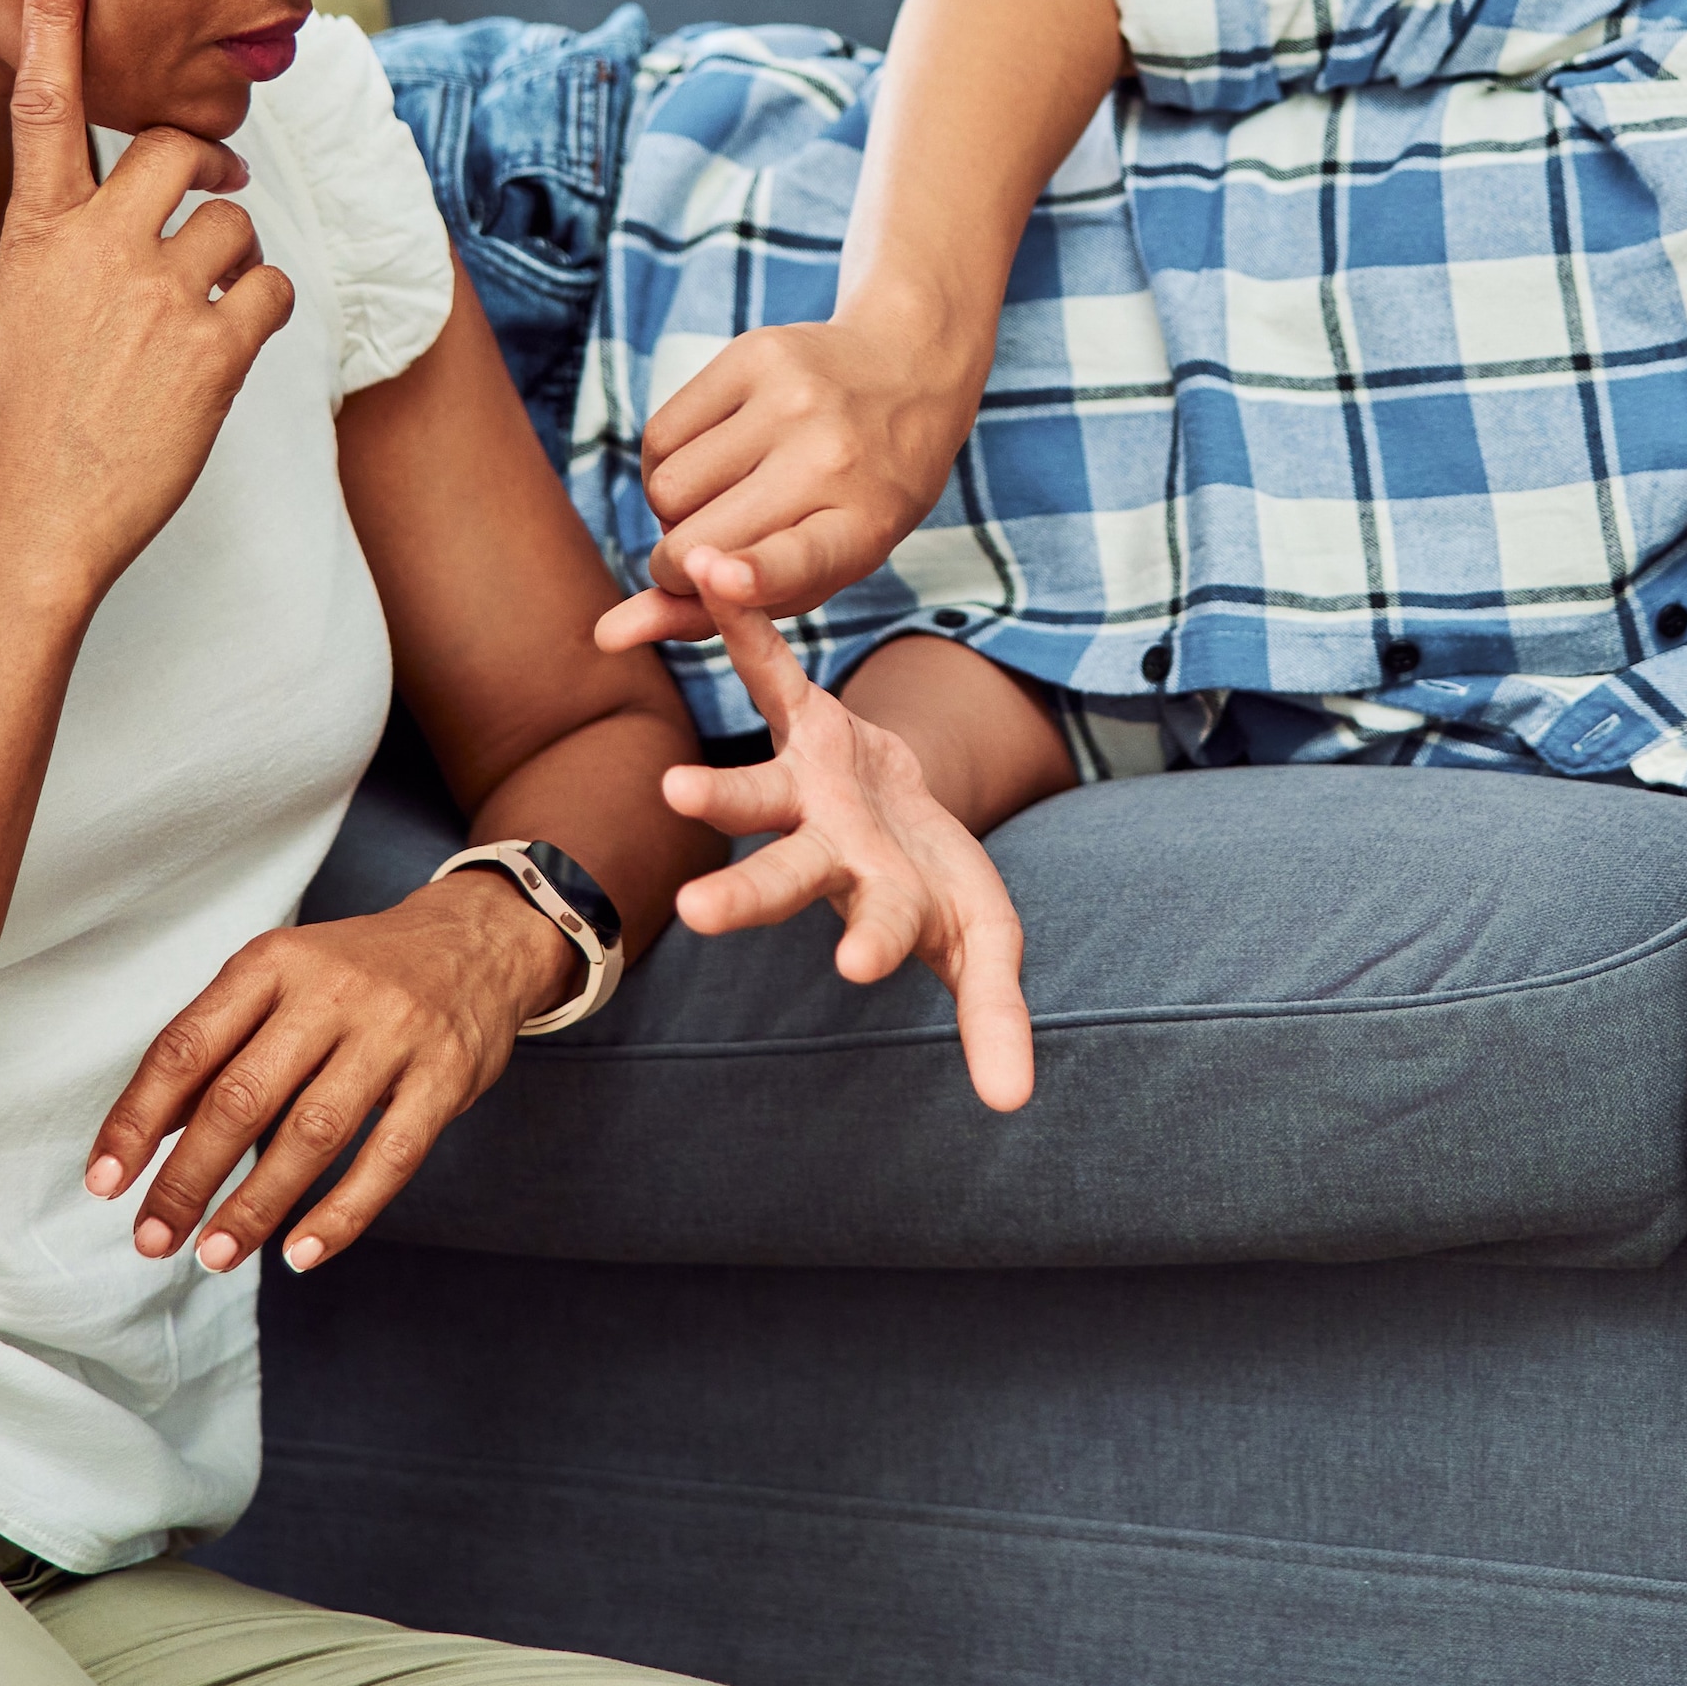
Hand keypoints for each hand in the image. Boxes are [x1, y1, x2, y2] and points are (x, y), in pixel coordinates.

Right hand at [0, 0, 288, 603]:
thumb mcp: (14, 316)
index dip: (55, 27)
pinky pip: (270, 289)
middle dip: (203, 172)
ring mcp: (156, 297)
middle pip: (179, 149)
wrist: (31, 524)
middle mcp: (95, 252)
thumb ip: (62, 253)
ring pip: (235, 223)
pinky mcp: (212, 350)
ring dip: (232, 263)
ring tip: (196, 322)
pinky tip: (224, 351)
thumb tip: (112, 226)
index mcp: (37, 239)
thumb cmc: (17, 427)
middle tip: (207, 204)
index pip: (45, 112)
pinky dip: (260, 313)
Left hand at [82, 877, 564, 1274]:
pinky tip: (301, 1252)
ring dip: (255, 1206)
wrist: (478, 940)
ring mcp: (394, 1032)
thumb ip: (218, 1046)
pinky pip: (389, 1158)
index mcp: (274, 962)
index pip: (187, 1046)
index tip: (105, 1183)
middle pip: (242, 1097)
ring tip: (215, 1255)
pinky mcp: (446, 1075)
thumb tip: (148, 1135)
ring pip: (312, 1133)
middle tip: (154, 1238)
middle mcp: (332, 991)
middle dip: (188, 1178)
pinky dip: (341, 1214)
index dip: (138, 1120)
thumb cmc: (358, 972)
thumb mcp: (282, 979)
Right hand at [599, 303, 980, 653]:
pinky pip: (659, 436)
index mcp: (861, 530)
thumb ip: (717, 613)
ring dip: (673, 512)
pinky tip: (711, 460)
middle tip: (708, 558)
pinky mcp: (754, 354)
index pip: (798, 559)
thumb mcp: (815, 570)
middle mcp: (830, 460)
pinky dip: (666, 463)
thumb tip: (607, 634)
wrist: (906, 371)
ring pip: (663, 490)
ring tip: (721, 500)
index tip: (718, 577)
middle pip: (690, 541)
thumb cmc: (850, 501)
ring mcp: (792, 400)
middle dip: (676, 568)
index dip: (751, 574)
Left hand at [658, 613, 1033, 1112]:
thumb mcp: (985, 940)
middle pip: (785, 877)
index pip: (879, 926)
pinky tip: (710, 578)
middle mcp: (828, 849)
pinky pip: (769, 670)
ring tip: (672, 789)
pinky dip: (743, 626)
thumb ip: (993, 1015)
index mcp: (881, 899)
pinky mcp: (803, 718)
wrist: (903, 805)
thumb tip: (1014, 1107)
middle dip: (747, 898)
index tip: (858, 967)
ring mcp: (807, 787)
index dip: (871, 942)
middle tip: (698, 917)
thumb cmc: (940, 885)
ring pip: (755, 791)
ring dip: (716, 790)